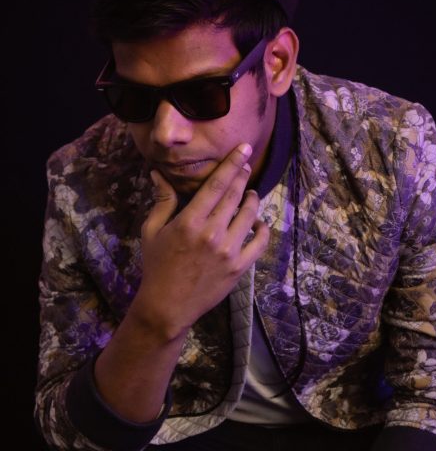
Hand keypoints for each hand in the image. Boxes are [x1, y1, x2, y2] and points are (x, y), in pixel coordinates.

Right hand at [133, 143, 269, 340]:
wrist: (168, 305)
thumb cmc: (157, 266)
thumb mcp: (152, 231)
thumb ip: (162, 201)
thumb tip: (159, 174)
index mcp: (190, 221)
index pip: (217, 185)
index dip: (232, 164)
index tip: (243, 149)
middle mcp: (212, 233)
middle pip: (235, 195)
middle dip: (243, 175)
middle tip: (246, 164)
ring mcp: (229, 251)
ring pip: (249, 216)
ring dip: (252, 199)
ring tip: (250, 192)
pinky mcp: (239, 267)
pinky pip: (259, 242)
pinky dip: (263, 229)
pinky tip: (259, 222)